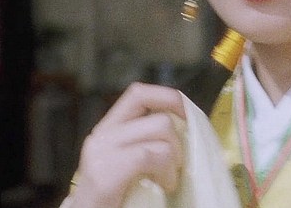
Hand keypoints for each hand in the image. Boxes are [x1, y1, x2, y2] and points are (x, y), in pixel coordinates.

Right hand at [68, 82, 185, 207]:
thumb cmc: (114, 197)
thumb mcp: (127, 162)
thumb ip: (144, 142)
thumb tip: (185, 128)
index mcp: (108, 129)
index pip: (139, 93)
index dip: (169, 98)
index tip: (188, 116)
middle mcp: (101, 134)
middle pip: (157, 114)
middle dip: (179, 138)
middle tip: (178, 162)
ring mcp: (102, 151)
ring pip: (161, 130)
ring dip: (175, 158)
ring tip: (168, 179)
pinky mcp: (105, 172)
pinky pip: (150, 155)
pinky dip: (166, 172)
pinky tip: (165, 186)